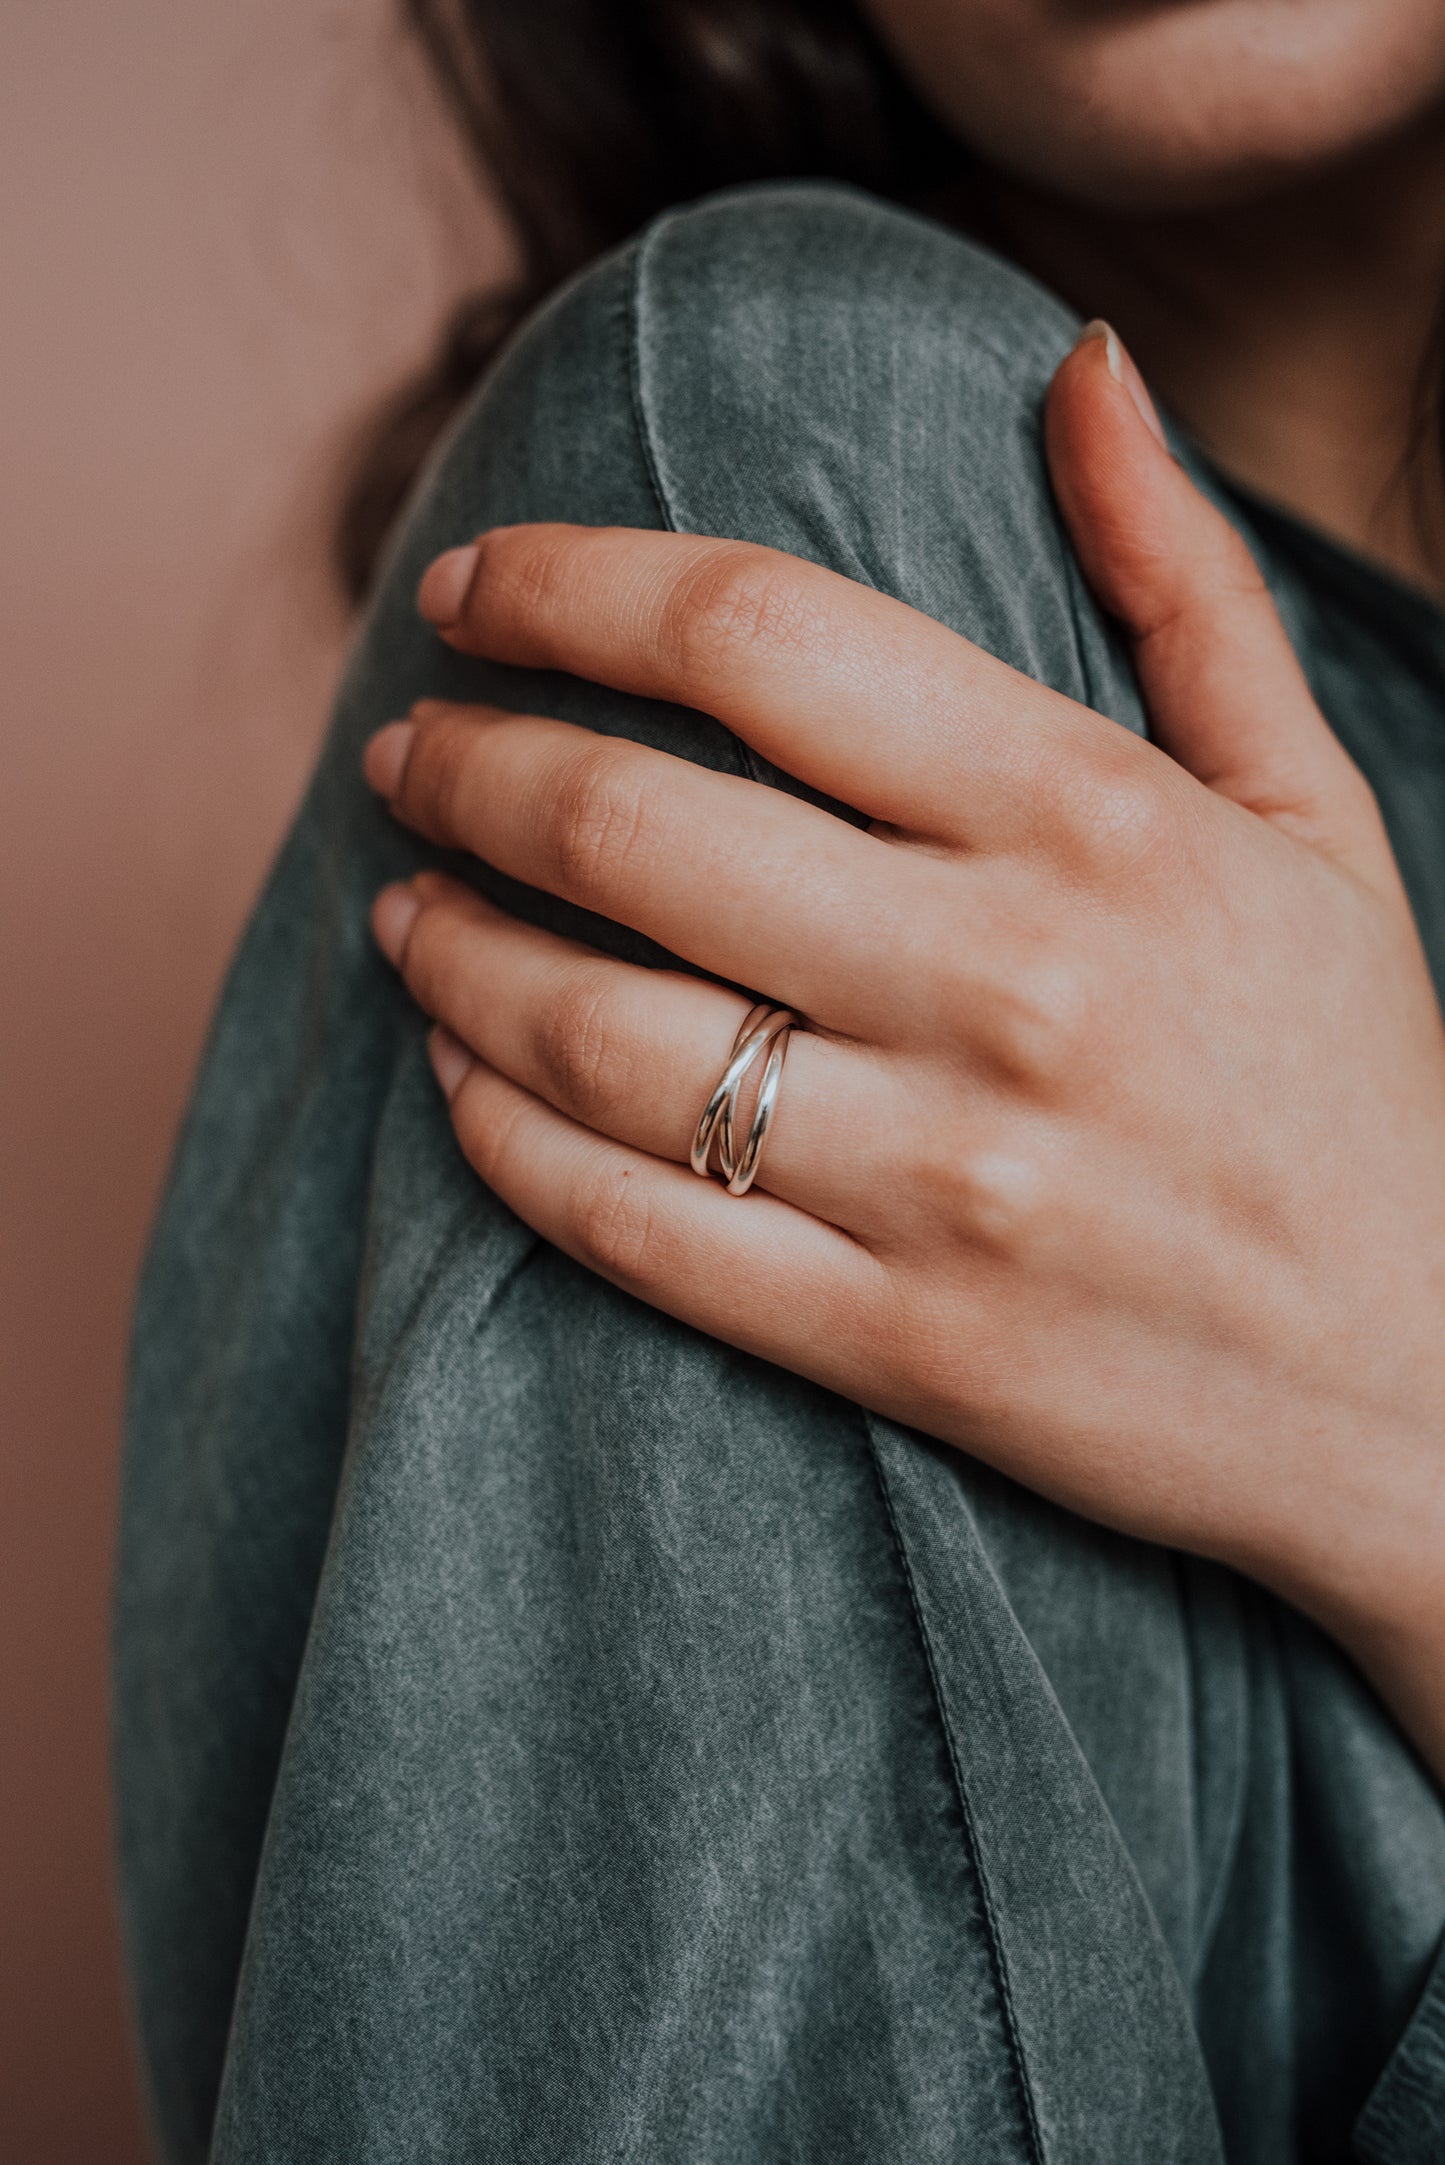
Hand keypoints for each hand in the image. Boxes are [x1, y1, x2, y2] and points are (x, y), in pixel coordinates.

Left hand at [364, 326, 1444, 1773]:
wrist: (1428, 1401)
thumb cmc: (1358, 1088)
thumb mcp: (1314, 813)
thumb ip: (1186, 582)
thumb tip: (1077, 364)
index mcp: (1101, 820)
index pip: (757, 637)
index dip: (567, 589)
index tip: (472, 591)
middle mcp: (1010, 985)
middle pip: (628, 822)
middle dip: (464, 766)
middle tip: (406, 753)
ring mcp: (946, 1179)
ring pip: (593, 1034)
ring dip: (450, 954)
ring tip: (402, 912)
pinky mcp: (900, 1342)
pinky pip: (632, 1226)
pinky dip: (503, 1142)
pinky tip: (461, 1083)